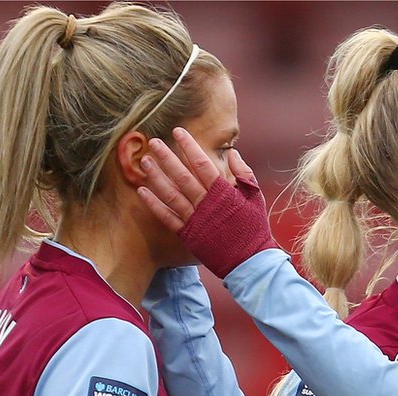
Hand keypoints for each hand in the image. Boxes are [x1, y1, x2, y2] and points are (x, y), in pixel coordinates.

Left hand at [138, 127, 276, 277]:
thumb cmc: (254, 228)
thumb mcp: (255, 197)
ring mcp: (195, 219)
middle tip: (153, 142)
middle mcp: (206, 204)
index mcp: (223, 192)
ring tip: (144, 162)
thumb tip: (233, 152)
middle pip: (182, 176)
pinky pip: (167, 217)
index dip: (189, 146)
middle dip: (166, 157)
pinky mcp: (188, 234)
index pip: (202, 163)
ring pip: (171, 194)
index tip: (177, 132)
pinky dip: (154, 204)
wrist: (249, 261)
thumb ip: (244, 173)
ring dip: (156, 177)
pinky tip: (142, 191)